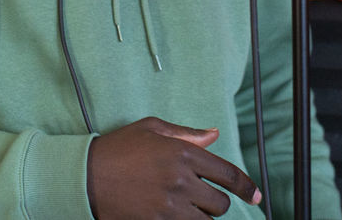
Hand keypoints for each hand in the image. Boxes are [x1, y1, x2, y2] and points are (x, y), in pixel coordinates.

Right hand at [86, 116, 262, 218]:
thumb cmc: (118, 149)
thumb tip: (214, 135)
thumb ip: (187, 135)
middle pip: (219, 204)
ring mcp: (169, 207)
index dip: (247, 187)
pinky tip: (177, 217)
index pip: (227, 174)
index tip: (256, 196)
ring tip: (185, 209)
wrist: (85, 177)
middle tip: (200, 198)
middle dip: (215, 203)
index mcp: (182, 153)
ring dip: (201, 219)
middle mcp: (180, 181)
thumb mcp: (151, 130)